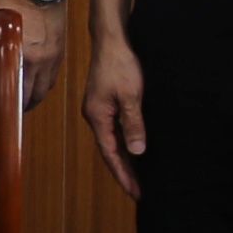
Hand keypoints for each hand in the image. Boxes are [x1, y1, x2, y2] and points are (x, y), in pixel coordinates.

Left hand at [1, 0, 67, 100]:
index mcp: (23, 55)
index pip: (18, 92)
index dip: (11, 105)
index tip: (4, 111)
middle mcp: (43, 58)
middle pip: (35, 94)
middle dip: (24, 105)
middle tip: (14, 110)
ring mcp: (55, 52)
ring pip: (47, 85)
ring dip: (37, 94)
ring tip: (27, 99)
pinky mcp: (61, 45)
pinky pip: (55, 71)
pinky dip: (46, 80)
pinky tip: (39, 79)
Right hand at [81, 33, 148, 198]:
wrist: (111, 40)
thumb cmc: (120, 65)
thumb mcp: (130, 96)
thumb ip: (133, 124)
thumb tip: (137, 151)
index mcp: (97, 117)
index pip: (110, 153)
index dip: (123, 174)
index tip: (135, 192)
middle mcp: (94, 116)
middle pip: (109, 150)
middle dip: (124, 171)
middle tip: (138, 191)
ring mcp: (99, 108)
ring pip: (112, 140)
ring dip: (124, 158)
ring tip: (138, 176)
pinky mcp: (105, 101)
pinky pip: (115, 129)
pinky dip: (124, 142)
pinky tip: (133, 147)